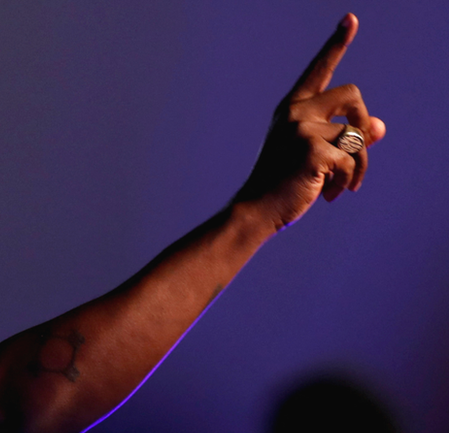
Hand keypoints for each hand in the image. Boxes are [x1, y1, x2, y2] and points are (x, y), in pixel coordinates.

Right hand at [235, 13, 385, 230]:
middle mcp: (295, 112)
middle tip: (358, 149)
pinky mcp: (313, 151)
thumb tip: (378, 126)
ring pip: (357, 134)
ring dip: (359, 164)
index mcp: (291, 109)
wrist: (256, 210)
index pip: (319, 70)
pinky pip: (351, 159)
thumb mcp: (315, 155)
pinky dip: (348, 180)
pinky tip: (331, 195)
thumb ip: (344, 137)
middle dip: (363, 121)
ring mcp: (302, 129)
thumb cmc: (283, 184)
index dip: (337, 43)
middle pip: (353, 94)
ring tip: (344, 184)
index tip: (351, 18)